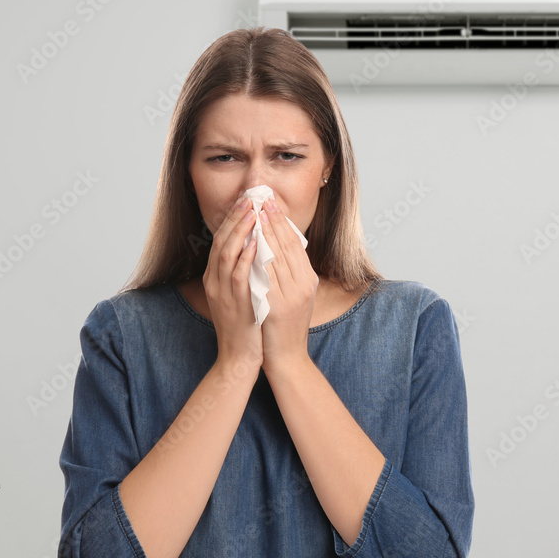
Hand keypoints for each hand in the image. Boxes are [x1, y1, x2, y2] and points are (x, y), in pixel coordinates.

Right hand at [202, 196, 262, 376]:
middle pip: (221, 242)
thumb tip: (256, 246)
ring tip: (253, 213)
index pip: (220, 240)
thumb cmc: (245, 325)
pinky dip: (246, 257)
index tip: (245, 202)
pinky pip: (239, 275)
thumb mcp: (239, 294)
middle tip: (249, 199)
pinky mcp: (235, 303)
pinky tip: (255, 243)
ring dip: (241, 232)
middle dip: (236, 219)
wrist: (239, 357)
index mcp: (214, 277)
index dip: (232, 220)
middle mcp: (214, 282)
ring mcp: (222, 292)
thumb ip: (243, 271)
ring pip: (228, 254)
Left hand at [258, 197, 317, 375]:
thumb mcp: (292, 296)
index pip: (295, 244)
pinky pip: (267, 275)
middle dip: (273, 220)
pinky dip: (259, 256)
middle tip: (262, 199)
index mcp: (308, 280)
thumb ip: (287, 274)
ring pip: (277, 256)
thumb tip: (275, 248)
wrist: (287, 358)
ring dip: (264, 232)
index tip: (271, 203)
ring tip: (254, 212)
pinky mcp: (279, 305)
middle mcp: (304, 284)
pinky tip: (250, 242)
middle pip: (287, 245)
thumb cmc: (284, 328)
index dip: (283, 222)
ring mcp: (292, 294)